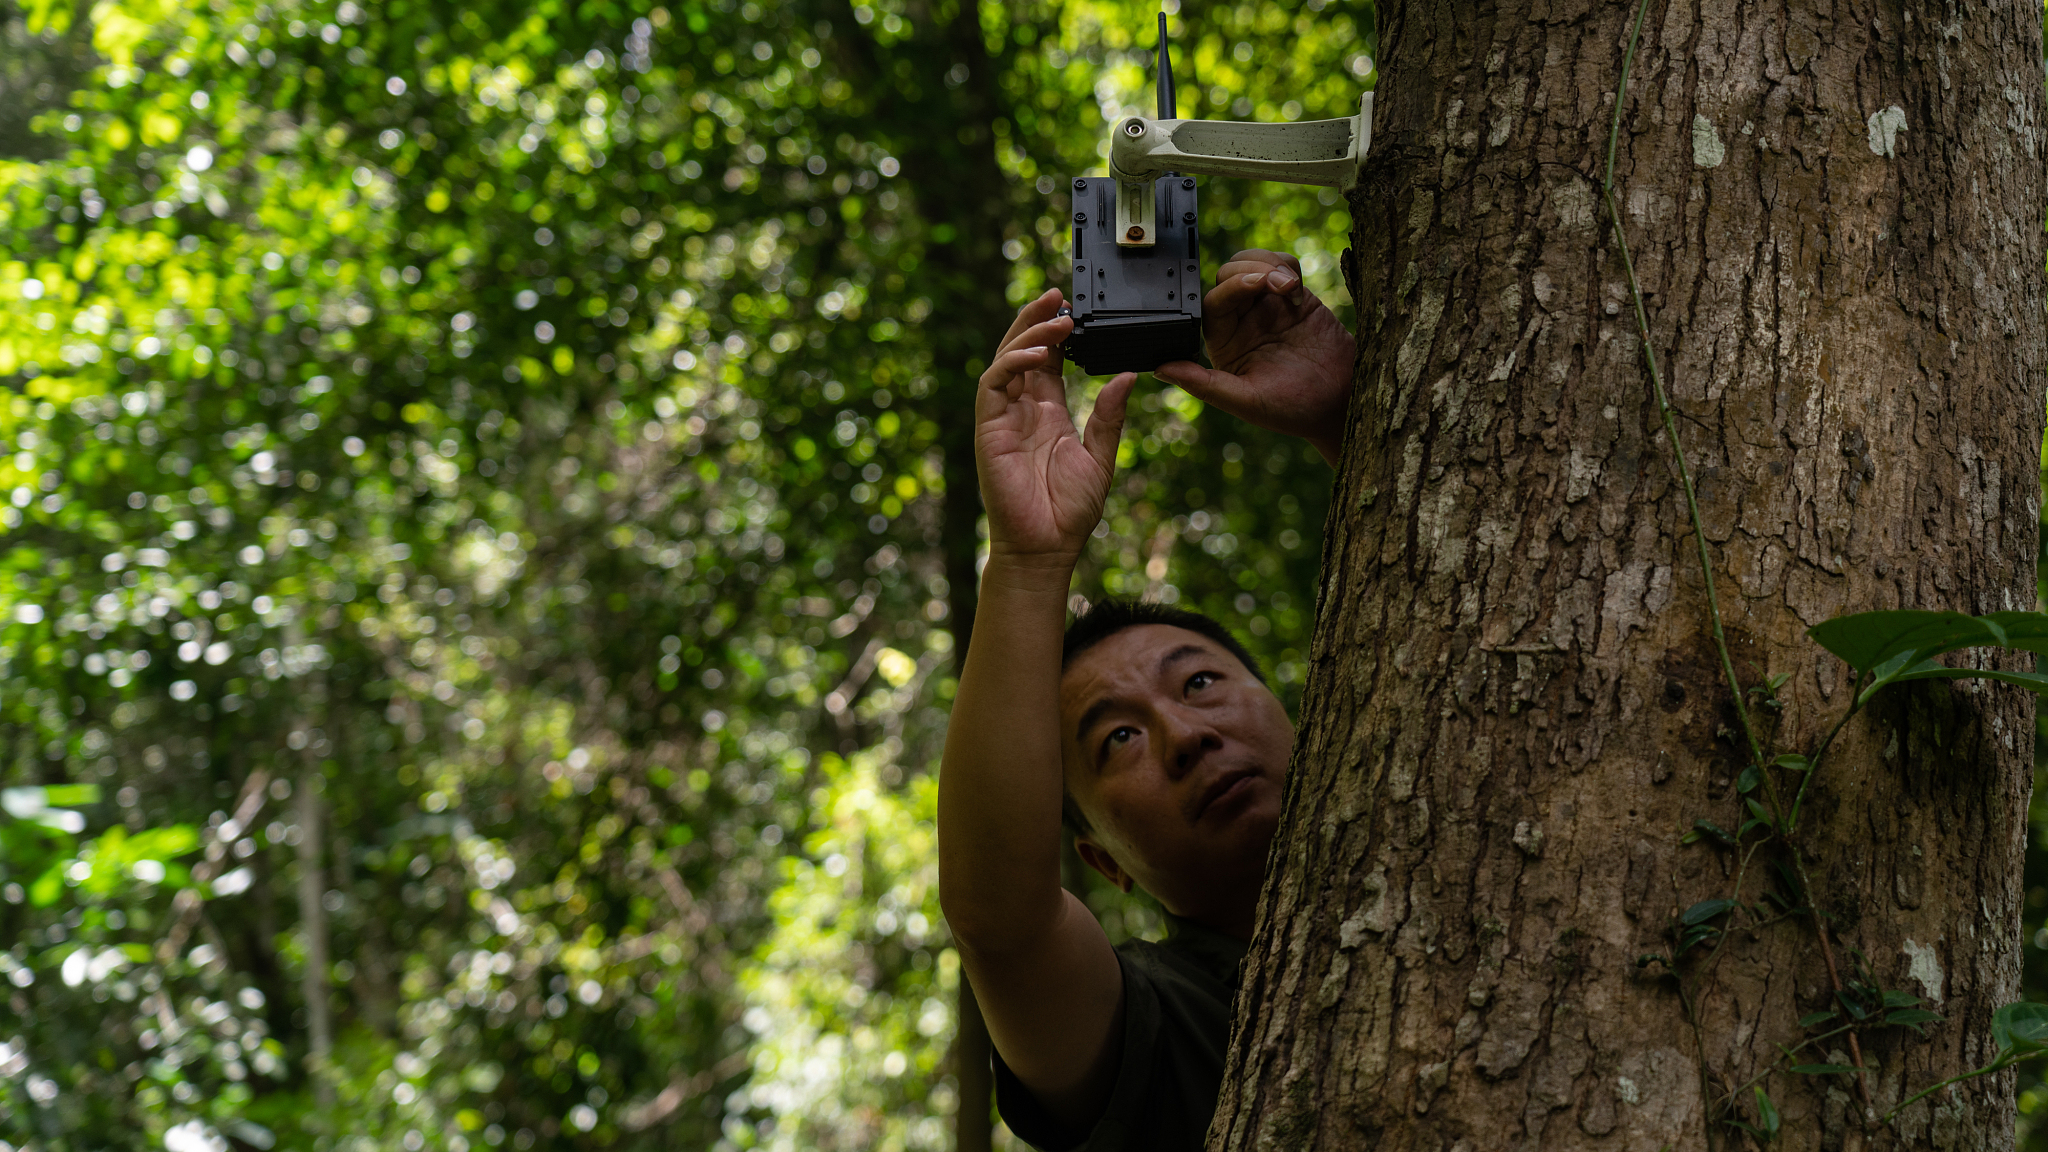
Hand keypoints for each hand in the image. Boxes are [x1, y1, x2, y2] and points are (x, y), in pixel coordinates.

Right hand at [976, 288, 1135, 566]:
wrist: (1047, 547)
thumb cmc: (1070, 510)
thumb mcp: (1101, 456)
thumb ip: (1110, 417)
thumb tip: (1128, 377)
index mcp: (1049, 413)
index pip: (1048, 361)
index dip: (1057, 333)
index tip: (1075, 310)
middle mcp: (1023, 410)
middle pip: (1023, 351)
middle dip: (1037, 320)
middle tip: (1059, 295)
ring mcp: (1003, 417)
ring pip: (1006, 360)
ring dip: (1027, 334)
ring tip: (1055, 317)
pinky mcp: (988, 429)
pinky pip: (993, 385)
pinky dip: (1010, 364)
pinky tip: (1033, 355)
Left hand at [1153, 249, 1355, 464]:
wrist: (1342, 401)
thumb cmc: (1294, 409)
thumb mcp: (1246, 401)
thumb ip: (1203, 384)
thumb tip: (1160, 369)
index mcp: (1224, 343)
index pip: (1213, 302)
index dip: (1231, 288)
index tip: (1257, 286)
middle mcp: (1241, 321)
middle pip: (1229, 274)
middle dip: (1251, 271)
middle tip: (1279, 285)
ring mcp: (1268, 306)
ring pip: (1252, 263)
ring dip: (1268, 264)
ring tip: (1290, 285)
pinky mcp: (1295, 296)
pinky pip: (1282, 265)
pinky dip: (1286, 265)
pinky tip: (1297, 289)